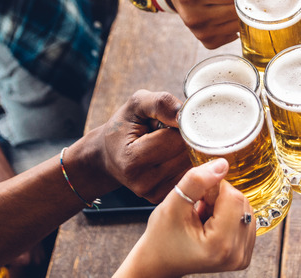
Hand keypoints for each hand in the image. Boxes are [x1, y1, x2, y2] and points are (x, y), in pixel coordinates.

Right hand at [75, 90, 191, 202]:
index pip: (176, 140)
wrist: (108, 154)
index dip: (181, 125)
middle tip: (170, 132)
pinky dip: (186, 163)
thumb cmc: (123, 127)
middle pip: (187, 154)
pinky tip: (171, 156)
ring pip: (191, 166)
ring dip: (187, 151)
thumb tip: (184, 114)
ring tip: (168, 145)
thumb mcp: (136, 105)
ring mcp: (154, 193)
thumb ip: (161, 103)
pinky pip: (189, 177)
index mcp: (133, 159)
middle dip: (187, 138)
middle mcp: (143, 182)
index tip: (174, 119)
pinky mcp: (163, 197)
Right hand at [114, 159, 255, 277]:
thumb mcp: (173, 205)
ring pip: (244, 209)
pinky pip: (245, 220)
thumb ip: (196, 181)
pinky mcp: (243, 255)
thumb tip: (222, 164)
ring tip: (203, 217)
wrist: (159, 261)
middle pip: (241, 202)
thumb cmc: (162, 237)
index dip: (214, 188)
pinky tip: (211, 223)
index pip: (233, 196)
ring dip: (224, 206)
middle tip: (198, 207)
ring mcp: (242, 257)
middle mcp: (237, 255)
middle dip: (220, 198)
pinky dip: (229, 216)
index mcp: (220, 245)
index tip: (197, 197)